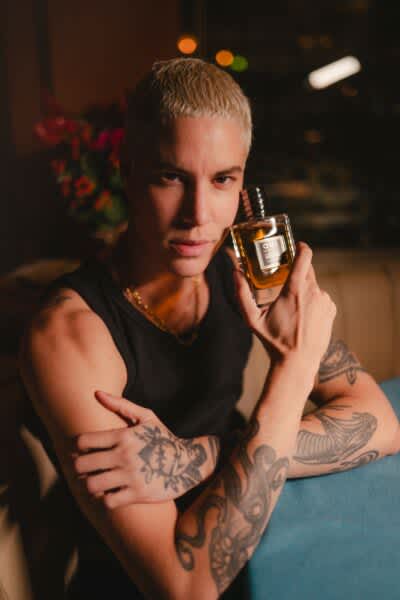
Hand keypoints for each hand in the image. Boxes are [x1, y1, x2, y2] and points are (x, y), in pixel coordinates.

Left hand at [72, 391, 214, 507]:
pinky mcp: (137, 494)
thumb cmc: (163, 438)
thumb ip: (120, 405)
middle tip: (84, 468)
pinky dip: (104, 498)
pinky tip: (109, 492)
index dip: (78, 446)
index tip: (84, 449)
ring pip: (92, 485)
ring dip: (89, 484)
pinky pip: (108, 501)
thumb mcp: (146, 417)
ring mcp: (131, 476)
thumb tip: (96, 393)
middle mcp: (125, 455)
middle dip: (79, 467)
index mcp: (124, 435)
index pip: (84, 441)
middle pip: (82, 465)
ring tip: (94, 481)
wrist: (189, 462)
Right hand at [234, 242, 335, 376]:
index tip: (296, 245)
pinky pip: (321, 298)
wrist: (298, 361)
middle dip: (297, 272)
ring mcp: (324, 301)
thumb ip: (242, 294)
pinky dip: (313, 302)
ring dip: (304, 291)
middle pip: (308, 271)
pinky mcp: (331, 310)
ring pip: (313, 286)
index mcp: (295, 289)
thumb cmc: (274, 341)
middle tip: (285, 279)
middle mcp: (314, 292)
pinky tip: (304, 317)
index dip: (301, 247)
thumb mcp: (252, 319)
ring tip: (293, 309)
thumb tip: (235, 272)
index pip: (305, 257)